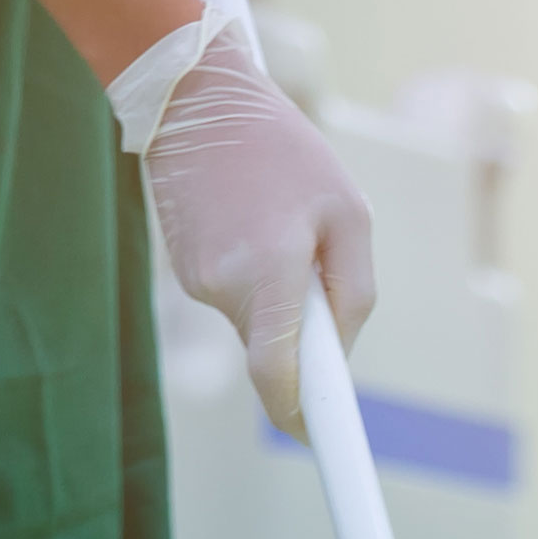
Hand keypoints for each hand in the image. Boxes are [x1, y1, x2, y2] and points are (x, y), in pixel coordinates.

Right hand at [141, 33, 372, 437]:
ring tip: (277, 218)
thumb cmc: (281, 148)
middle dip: (304, 326)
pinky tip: (250, 217)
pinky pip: (238, 296)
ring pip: (258, 321)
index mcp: (268, 273)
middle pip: (276, 348)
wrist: (192, 95)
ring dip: (280, 291)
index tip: (322, 443)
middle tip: (315, 258)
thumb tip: (339, 353)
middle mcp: (223, 288)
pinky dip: (256, 274)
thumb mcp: (348, 211)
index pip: (277, 375)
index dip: (300, 418)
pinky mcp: (183, 272)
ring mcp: (196, 283)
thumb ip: (354, 291)